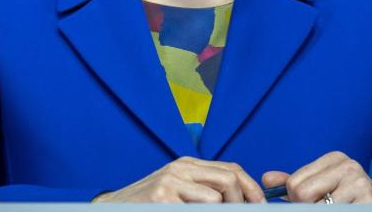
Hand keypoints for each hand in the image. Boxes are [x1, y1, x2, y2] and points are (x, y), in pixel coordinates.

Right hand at [93, 156, 265, 202]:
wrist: (111, 209)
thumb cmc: (148, 204)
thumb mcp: (178, 191)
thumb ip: (203, 190)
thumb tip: (238, 200)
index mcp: (189, 165)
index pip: (232, 169)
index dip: (252, 188)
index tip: (261, 205)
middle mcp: (182, 168)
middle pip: (230, 179)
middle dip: (244, 201)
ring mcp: (171, 180)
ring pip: (216, 196)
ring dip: (223, 211)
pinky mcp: (162, 196)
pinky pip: (199, 208)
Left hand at [262, 151, 371, 203]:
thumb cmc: (347, 201)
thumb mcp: (320, 187)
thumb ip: (293, 183)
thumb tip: (266, 179)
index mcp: (334, 158)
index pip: (294, 184)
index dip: (298, 200)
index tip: (318, 201)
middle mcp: (348, 165)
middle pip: (302, 194)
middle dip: (309, 207)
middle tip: (328, 207)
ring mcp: (360, 183)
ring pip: (318, 208)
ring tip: (339, 209)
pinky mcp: (368, 202)